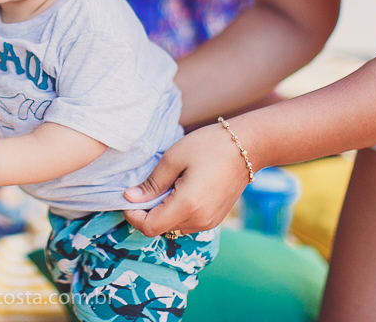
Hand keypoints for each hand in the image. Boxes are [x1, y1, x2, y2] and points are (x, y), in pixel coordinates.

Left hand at [122, 124, 250, 236]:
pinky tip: (179, 190)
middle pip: (161, 229)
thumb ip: (151, 183)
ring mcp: (210, 222)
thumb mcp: (174, 158)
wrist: (247, 146)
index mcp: (188, 205)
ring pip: (173, 227)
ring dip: (162, 213)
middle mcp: (200, 220)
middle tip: (144, 188)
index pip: (150, 227)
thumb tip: (130, 198)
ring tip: (165, 186)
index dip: (133, 216)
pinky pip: (187, 223)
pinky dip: (176, 212)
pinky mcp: (215, 219)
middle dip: (146, 213)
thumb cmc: (209, 146)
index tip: (128, 198)